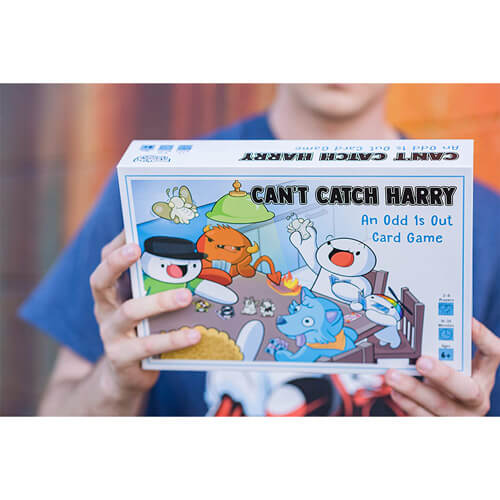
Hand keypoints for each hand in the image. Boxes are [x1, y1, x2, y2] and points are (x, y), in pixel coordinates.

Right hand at [89, 231, 200, 399]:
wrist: (125, 376)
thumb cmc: (142, 330)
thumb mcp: (144, 304)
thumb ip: (154, 284)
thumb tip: (188, 256)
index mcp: (110, 292)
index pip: (105, 260)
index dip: (117, 243)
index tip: (133, 228)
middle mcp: (105, 310)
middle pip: (100, 281)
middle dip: (117, 262)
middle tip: (138, 248)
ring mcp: (110, 334)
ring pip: (129, 312)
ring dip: (159, 302)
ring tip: (186, 296)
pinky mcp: (122, 358)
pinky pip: (147, 346)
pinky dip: (172, 339)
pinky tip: (194, 334)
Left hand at [385, 318, 499, 415]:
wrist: (446, 416)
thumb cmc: (446, 385)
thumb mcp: (452, 367)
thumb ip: (442, 350)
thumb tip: (419, 325)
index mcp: (482, 377)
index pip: (492, 354)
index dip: (483, 337)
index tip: (468, 322)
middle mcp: (475, 399)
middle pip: (466, 389)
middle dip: (443, 375)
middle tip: (422, 362)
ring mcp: (459, 416)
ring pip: (439, 404)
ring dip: (413, 389)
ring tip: (393, 375)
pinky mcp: (439, 426)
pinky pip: (422, 416)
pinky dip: (406, 403)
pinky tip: (394, 392)